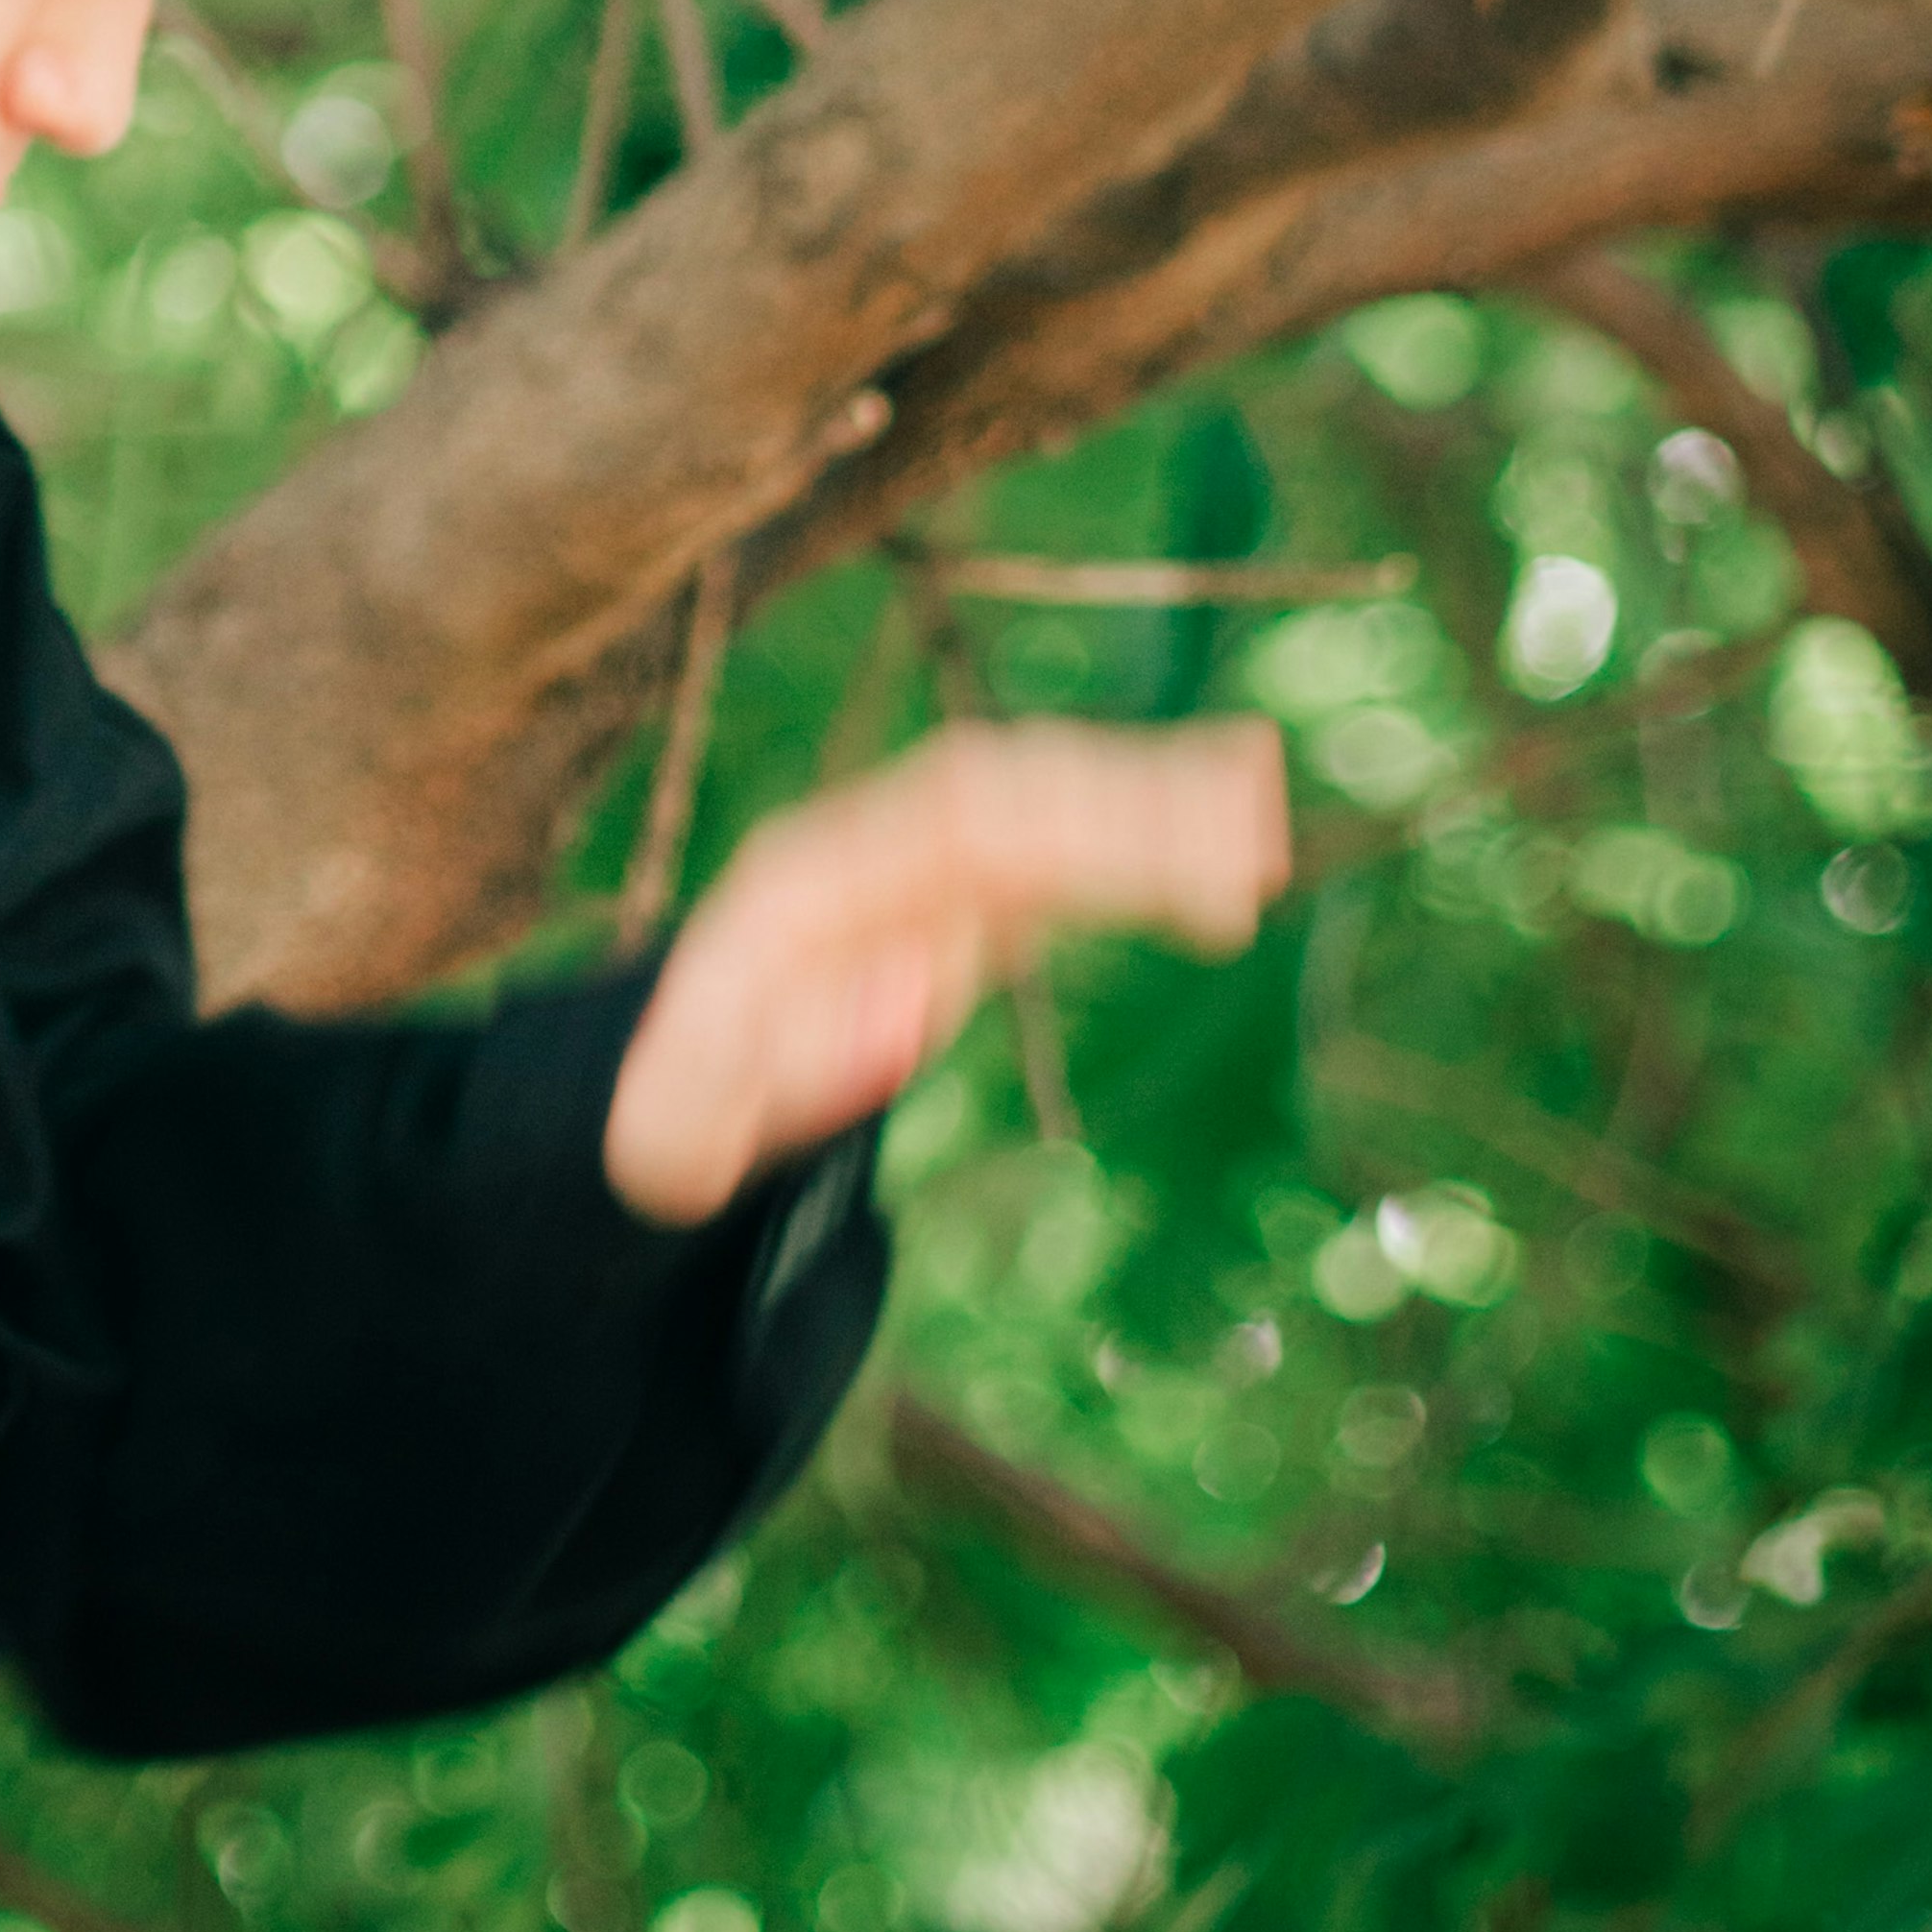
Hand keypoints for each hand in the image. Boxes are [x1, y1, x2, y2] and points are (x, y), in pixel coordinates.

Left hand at [599, 713, 1289, 1225]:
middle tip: (1233, 867)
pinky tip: (1245, 805)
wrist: (690, 1061)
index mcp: (807, 885)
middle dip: (1117, 818)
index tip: (1114, 903)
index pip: (925, 838)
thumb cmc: (683, 1110)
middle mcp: (872, 842)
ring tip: (1260, 825)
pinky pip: (1076, 827)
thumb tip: (889, 1025)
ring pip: (1052, 792)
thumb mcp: (671, 1139)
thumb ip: (723, 1102)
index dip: (1022, 851)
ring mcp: (927, 853)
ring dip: (1154, 798)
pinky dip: (1156, 808)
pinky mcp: (976, 881)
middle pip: (1006, 795)